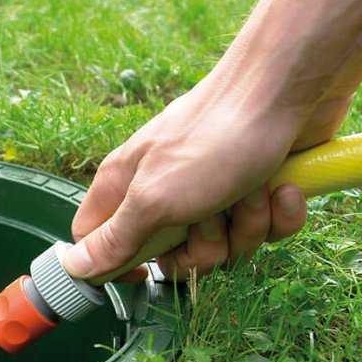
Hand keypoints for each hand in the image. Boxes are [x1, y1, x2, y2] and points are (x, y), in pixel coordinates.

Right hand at [63, 79, 342, 281]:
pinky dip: (279, 213)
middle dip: (204, 249)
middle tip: (211, 216)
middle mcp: (166, 190)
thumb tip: (75, 267)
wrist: (287, 89)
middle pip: (173, 256)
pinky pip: (266, 228)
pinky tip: (281, 186)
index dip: (117, 264)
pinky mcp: (257, 188)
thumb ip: (115, 238)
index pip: (97, 241)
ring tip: (251, 188)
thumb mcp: (155, 198)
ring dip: (247, 225)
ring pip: (226, 245)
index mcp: (126, 187)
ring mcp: (214, 189)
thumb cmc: (214, 136)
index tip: (145, 272)